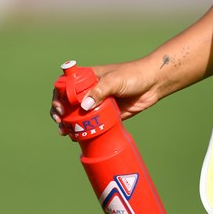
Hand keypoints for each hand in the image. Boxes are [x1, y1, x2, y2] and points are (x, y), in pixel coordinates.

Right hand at [49, 59, 164, 131]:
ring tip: (65, 133)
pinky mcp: (107, 115)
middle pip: (68, 102)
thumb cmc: (133, 75)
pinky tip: (77, 138)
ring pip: (78, 115)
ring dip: (69, 124)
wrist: (153, 84)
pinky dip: (83, 131)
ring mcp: (98, 103)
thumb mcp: (115, 80)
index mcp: (88, 77)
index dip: (58, 95)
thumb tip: (84, 106)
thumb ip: (100, 91)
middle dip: (60, 112)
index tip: (59, 107)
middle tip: (60, 122)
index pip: (66, 85)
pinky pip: (92, 124)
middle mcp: (90, 90)